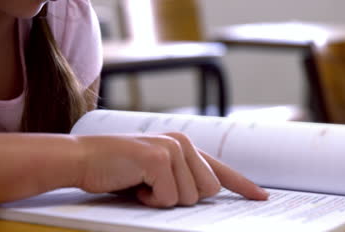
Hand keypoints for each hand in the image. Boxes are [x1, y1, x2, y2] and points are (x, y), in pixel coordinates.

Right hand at [75, 132, 268, 207]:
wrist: (83, 158)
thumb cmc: (118, 170)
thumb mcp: (155, 172)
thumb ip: (181, 177)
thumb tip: (206, 194)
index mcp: (184, 146)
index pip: (220, 169)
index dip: (242, 185)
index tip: (261, 196)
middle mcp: (183, 143)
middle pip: (208, 190)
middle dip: (183, 199)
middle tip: (155, 189)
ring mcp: (172, 149)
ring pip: (189, 197)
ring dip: (163, 200)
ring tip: (142, 184)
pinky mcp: (158, 158)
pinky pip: (167, 198)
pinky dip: (150, 200)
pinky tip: (135, 185)